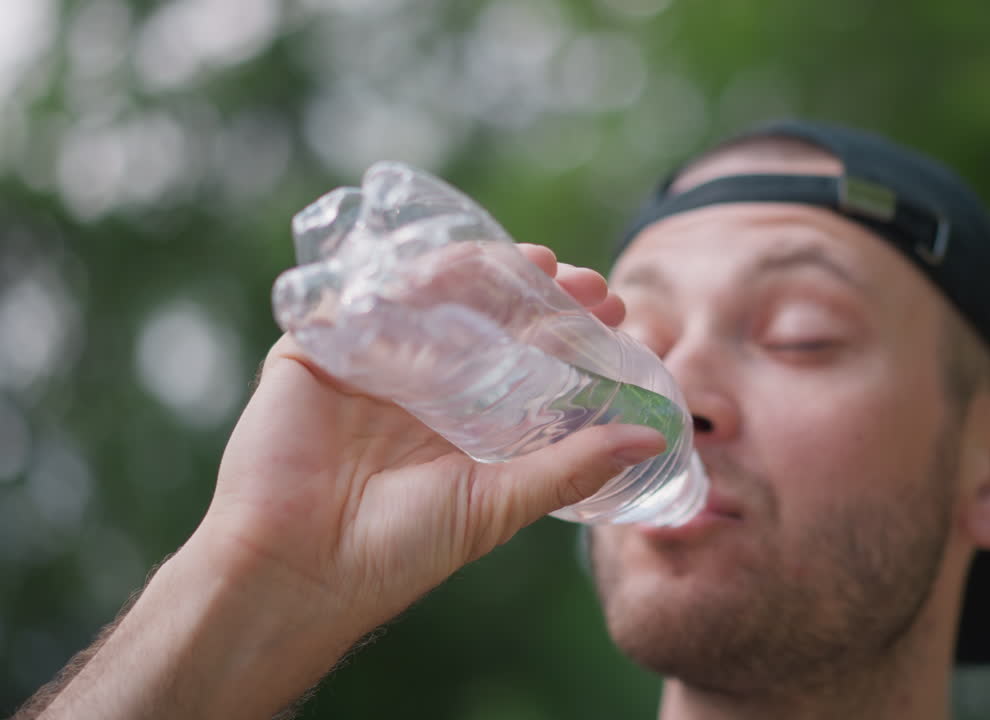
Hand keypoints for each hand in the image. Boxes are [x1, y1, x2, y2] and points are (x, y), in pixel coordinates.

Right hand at [198, 243, 658, 635]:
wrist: (297, 572)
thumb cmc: (401, 551)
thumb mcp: (499, 503)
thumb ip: (570, 467)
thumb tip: (652, 438)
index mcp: (462, 418)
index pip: (525, 354)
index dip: (567, 326)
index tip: (613, 306)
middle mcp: (420, 383)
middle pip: (485, 316)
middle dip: (536, 292)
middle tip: (584, 280)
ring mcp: (369, 362)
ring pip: (431, 296)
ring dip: (483, 273)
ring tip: (537, 263)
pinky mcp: (317, 350)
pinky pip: (362, 298)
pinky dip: (406, 278)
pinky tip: (451, 267)